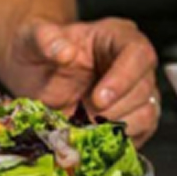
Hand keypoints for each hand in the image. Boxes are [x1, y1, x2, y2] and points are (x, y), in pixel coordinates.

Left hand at [6, 17, 158, 147]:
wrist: (29, 70)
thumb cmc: (36, 47)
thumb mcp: (33, 37)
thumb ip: (46, 39)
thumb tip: (66, 52)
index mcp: (115, 35)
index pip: (138, 53)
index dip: (123, 79)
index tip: (98, 99)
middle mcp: (131, 63)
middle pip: (144, 89)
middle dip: (115, 109)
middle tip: (85, 116)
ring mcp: (133, 91)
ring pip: (146, 114)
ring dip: (116, 127)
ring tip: (84, 125)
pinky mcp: (129, 117)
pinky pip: (138, 133)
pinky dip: (116, 140)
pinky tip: (90, 136)